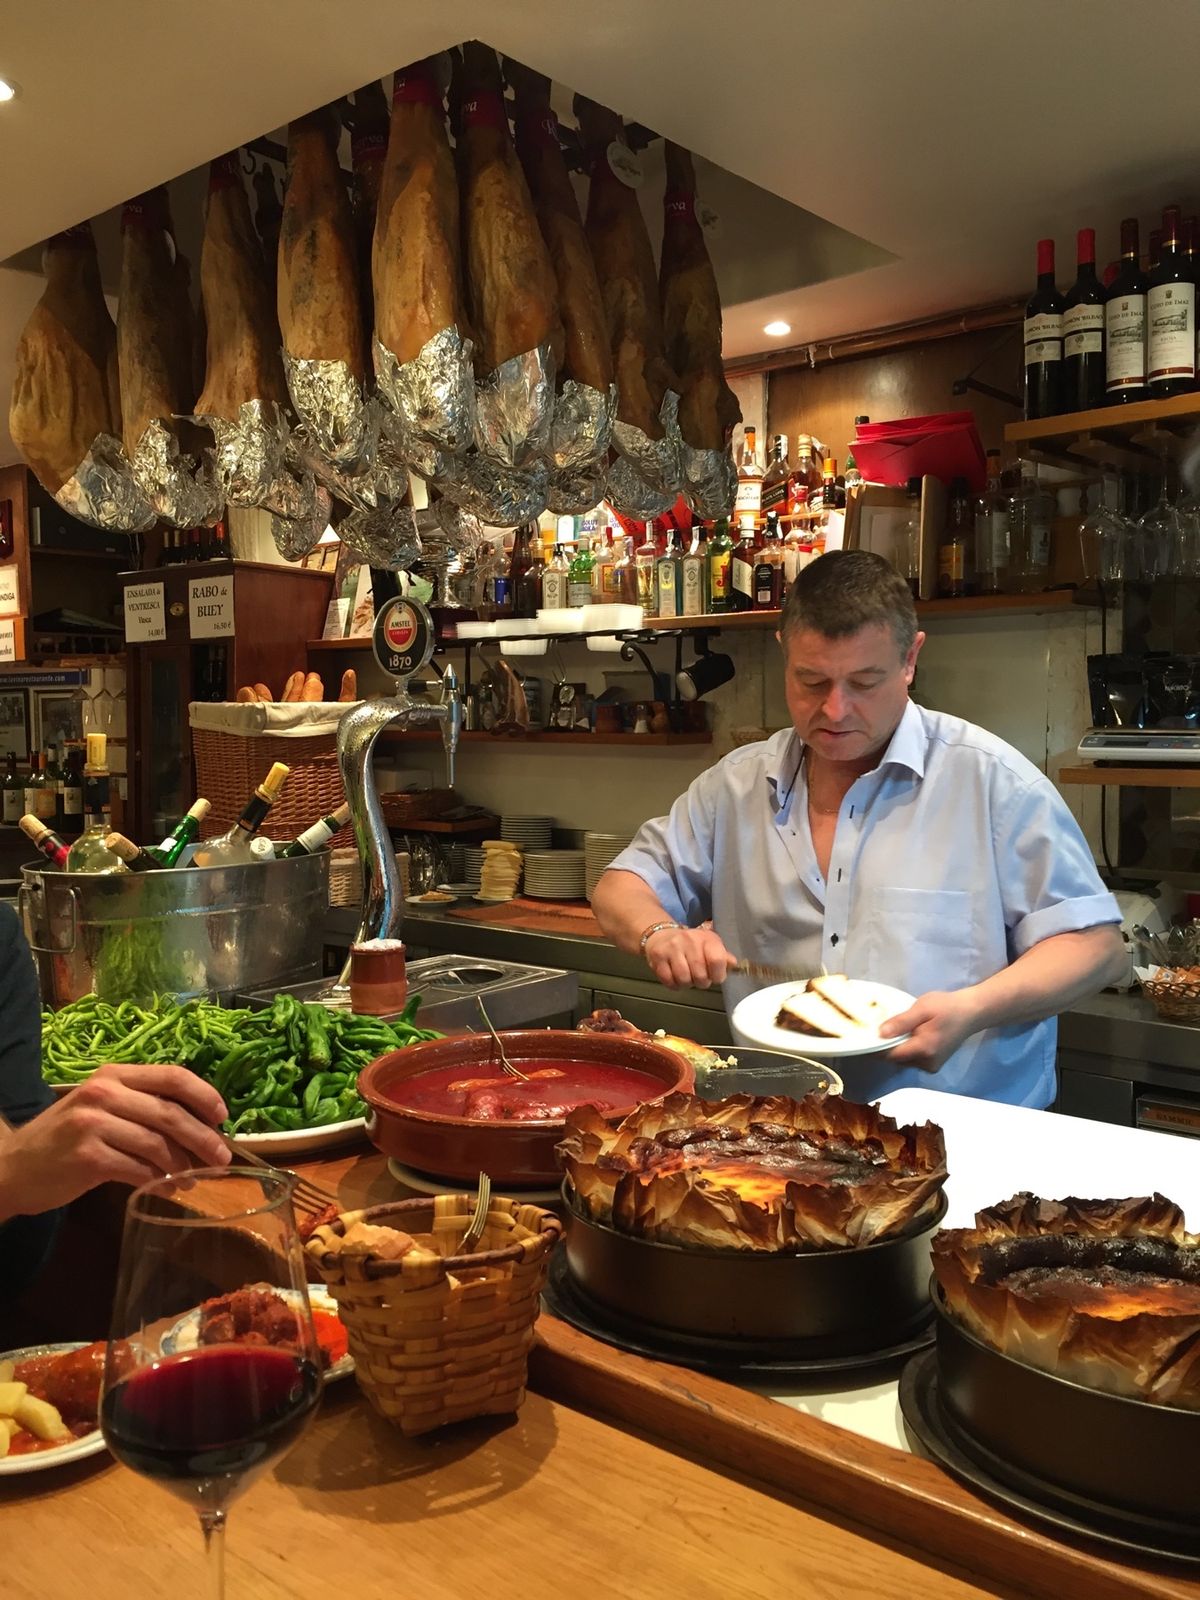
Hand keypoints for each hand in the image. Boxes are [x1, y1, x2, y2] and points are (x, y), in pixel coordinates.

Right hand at [0, 1062, 230, 1218]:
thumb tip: (202, 1127)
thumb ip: (143, 1108)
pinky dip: (159, 1182)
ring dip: (183, 1166)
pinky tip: (169, 1190)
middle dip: (203, 1138)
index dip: (204, 1096)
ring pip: (157, 1144)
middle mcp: (104, 1092)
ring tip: (193, 1180)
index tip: (223, 1117)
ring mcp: (94, 1124)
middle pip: (171, 1113)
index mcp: (114, 1075)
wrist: (14, 1166)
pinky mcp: (88, 1157)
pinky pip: (138, 1169)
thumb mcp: (102, 1108)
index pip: (172, 1076)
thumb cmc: (67, 1138)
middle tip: (222, 1159)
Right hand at [644, 925, 734, 988]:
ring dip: (687, 984)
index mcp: (706, 938)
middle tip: (699, 978)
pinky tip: (675, 977)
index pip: (717, 960)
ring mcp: (672, 948)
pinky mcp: (658, 956)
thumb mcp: (709, 945)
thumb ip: (723, 956)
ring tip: (687, 977)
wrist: (661, 935)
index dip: (718, 975)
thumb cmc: (691, 945)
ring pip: (684, 979)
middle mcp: (689, 940)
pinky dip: (674, 984)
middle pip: (700, 974)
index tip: (716, 977)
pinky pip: (669, 980)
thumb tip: (735, 965)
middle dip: (702, 982)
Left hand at [877, 989, 981, 1071]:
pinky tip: (904, 1036)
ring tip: (891, 1030)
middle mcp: (927, 1063)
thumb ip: (902, 1022)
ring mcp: (931, 1066)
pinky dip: (905, 1049)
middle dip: (884, 1046)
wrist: (972, 1013)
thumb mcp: (922, 1008)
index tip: (862, 1036)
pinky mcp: (933, 1065)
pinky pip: (911, 1059)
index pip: (890, 1054)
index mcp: (924, 1049)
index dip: (874, 1047)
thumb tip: (880, 1034)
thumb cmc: (947, 1007)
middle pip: (895, 1059)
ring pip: (902, 1060)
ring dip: (895, 1048)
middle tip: (874, 1029)